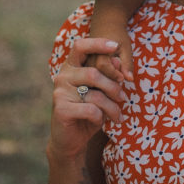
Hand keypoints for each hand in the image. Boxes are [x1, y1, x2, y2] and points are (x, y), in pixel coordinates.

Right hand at [48, 37, 124, 161]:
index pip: (80, 46)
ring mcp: (60, 93)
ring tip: (117, 115)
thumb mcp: (101, 92)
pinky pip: (91, 109)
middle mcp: (62, 76)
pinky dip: (101, 117)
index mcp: (71, 67)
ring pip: (95, 94)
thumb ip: (108, 76)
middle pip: (94, 73)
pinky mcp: (61, 109)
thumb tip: (118, 60)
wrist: (70, 140)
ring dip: (112, 106)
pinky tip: (100, 122)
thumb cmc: (88, 112)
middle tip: (123, 98)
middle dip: (114, 86)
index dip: (98, 43)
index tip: (116, 45)